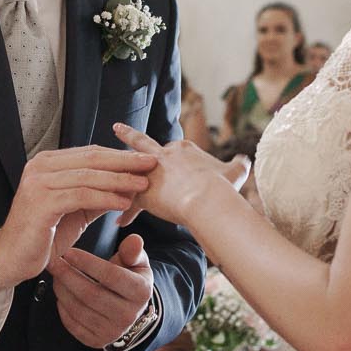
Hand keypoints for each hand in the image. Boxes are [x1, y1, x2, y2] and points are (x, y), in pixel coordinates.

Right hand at [0, 146, 155, 292]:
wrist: (11, 259)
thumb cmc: (43, 234)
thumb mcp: (75, 209)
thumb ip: (97, 194)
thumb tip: (127, 185)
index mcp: (47, 163)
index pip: (90, 153)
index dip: (120, 155)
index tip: (145, 159)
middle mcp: (40, 166)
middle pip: (92, 159)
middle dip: (125, 161)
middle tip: (151, 164)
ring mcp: (39, 182)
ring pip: (89, 176)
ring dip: (120, 180)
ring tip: (143, 184)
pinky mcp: (41, 202)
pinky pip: (82, 196)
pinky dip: (106, 198)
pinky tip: (124, 203)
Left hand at [53, 234, 154, 348]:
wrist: (130, 310)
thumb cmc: (130, 278)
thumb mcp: (136, 262)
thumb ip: (132, 250)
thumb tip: (134, 240)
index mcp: (141, 292)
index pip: (110, 275)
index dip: (87, 263)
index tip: (69, 252)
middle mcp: (129, 315)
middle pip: (90, 294)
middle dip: (67, 276)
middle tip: (54, 262)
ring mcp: (113, 332)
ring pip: (79, 309)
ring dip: (62, 290)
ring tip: (55, 275)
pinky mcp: (97, 341)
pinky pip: (73, 324)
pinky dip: (62, 308)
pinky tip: (60, 293)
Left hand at [111, 124, 248, 225]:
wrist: (208, 198)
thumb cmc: (223, 186)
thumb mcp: (236, 171)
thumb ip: (239, 164)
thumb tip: (245, 159)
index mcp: (184, 149)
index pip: (173, 150)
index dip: (170, 158)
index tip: (169, 163)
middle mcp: (164, 156)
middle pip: (143, 144)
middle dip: (129, 136)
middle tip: (117, 128)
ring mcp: (151, 173)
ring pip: (130, 173)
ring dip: (118, 176)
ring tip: (104, 177)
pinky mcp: (144, 192)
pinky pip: (130, 203)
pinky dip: (126, 212)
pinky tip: (119, 222)